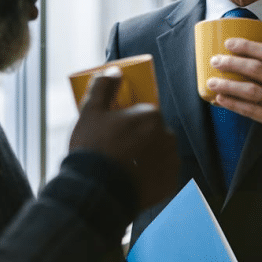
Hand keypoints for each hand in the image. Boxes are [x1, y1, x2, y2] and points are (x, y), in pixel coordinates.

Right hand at [69, 67, 178, 208]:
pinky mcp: (170, 184)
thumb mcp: (90, 111)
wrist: (98, 191)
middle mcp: (168, 135)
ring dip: (146, 156)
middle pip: (152, 132)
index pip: (142, 112)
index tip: (113, 130)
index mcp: (151, 115)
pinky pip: (161, 174)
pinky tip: (131, 179)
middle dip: (137, 137)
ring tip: (122, 167)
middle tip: (115, 150)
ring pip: (157, 153)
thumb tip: (115, 70)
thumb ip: (103, 86)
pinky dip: (150, 175)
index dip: (126, 120)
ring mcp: (171, 161)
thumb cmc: (93, 149)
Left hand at [207, 37, 261, 174]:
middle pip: (255, 68)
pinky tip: (220, 99)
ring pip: (250, 90)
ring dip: (227, 85)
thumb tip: (245, 57)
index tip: (228, 43)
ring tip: (211, 82)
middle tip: (215, 61)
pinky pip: (249, 110)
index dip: (246, 46)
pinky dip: (232, 104)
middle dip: (232, 63)